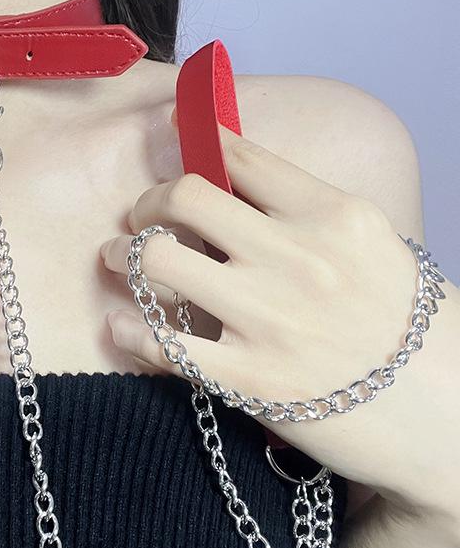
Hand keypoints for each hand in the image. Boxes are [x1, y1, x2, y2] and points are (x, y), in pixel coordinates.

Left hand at [100, 127, 459, 520]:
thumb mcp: (371, 247)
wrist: (441, 417)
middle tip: (142, 215)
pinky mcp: (247, 381)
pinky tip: (121, 322)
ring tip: (120, 258)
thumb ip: (305, 213)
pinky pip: (160, 343)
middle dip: (148, 200)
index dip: (196, 137)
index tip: (171, 131)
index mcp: (335, 216)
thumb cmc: (405, 327)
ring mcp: (270, 321)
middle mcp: (299, 260)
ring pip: (157, 259)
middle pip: (185, 198)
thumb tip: (231, 181)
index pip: (243, 157)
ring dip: (124, 253)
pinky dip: (127, 328)